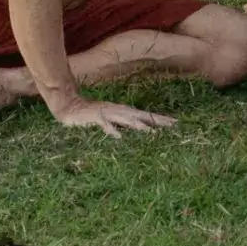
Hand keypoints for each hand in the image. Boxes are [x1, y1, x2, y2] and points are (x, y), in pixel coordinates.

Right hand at [49, 96, 176, 136]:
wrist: (70, 108)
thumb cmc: (92, 117)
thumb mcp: (111, 122)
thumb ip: (124, 126)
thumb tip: (140, 131)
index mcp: (124, 113)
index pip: (146, 116)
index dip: (160, 120)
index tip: (176, 124)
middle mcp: (119, 111)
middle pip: (141, 116)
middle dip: (157, 121)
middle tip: (173, 126)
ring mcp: (107, 113)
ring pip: (126, 119)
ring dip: (138, 126)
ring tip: (150, 133)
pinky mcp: (95, 118)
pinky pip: (104, 124)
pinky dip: (111, 130)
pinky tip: (118, 137)